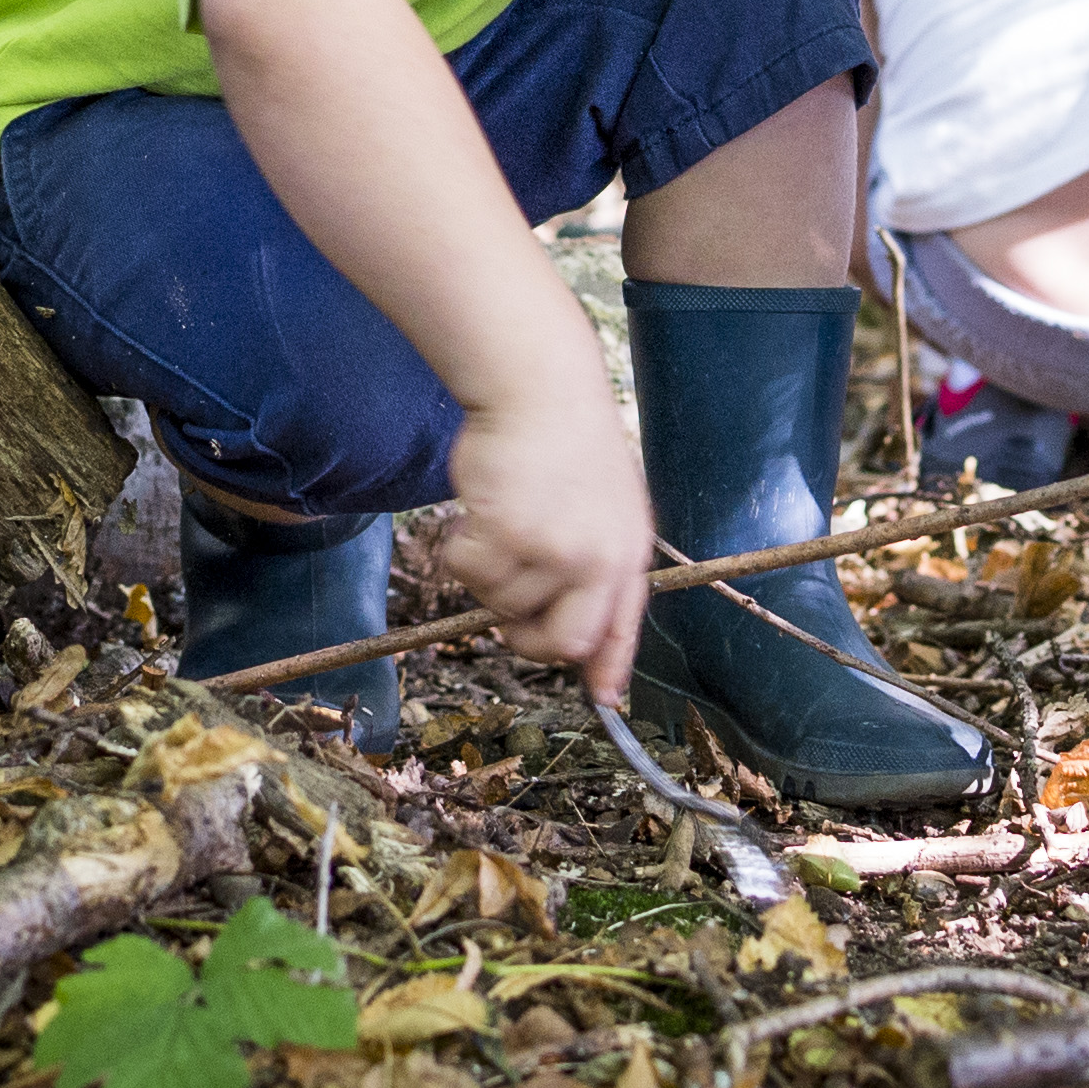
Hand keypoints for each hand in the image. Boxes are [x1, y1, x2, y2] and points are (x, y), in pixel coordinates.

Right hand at [437, 375, 653, 700]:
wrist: (540, 388)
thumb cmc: (566, 441)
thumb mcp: (606, 505)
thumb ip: (595, 562)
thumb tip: (579, 631)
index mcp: (627, 553)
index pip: (622, 628)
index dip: (609, 668)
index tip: (603, 699)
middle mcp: (598, 559)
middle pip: (562, 643)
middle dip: (526, 640)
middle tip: (507, 614)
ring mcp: (553, 549)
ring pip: (502, 604)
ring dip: (488, 573)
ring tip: (499, 521)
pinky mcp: (508, 533)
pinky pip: (468, 574)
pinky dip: (461, 551)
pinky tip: (477, 511)